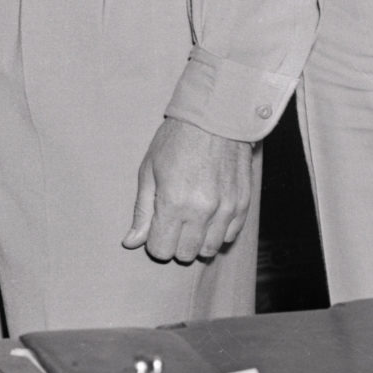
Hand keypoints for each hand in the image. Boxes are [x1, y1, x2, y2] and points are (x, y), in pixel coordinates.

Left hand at [123, 117, 255, 264]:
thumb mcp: (149, 171)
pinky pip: (230, 236)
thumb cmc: (175, 141)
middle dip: (175, 244)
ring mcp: (226, 209)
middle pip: (186, 254)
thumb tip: (130, 242)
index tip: (156, 228)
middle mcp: (202, 211)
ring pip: (210, 249)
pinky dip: (218, 232)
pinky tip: (210, 215)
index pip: (162, 251)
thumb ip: (142, 211)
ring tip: (191, 219)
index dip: (155, 242)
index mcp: (173, 202)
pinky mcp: (242, 204)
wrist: (214, 117)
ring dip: (197, 240)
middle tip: (173, 222)